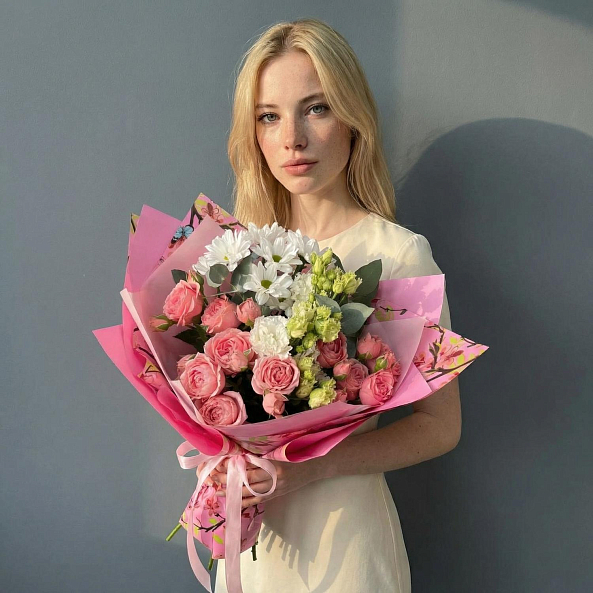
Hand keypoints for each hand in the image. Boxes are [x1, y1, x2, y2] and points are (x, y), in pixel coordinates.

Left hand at [198, 457, 322, 508]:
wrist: (316, 465)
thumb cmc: (299, 451)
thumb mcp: (281, 447)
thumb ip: (264, 449)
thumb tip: (241, 449)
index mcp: (274, 463)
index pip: (248, 465)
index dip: (232, 465)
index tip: (218, 463)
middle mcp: (273, 478)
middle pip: (245, 480)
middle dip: (227, 479)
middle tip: (212, 477)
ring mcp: (275, 488)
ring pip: (249, 492)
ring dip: (232, 491)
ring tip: (218, 489)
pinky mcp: (277, 494)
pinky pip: (258, 499)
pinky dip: (245, 501)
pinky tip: (234, 501)